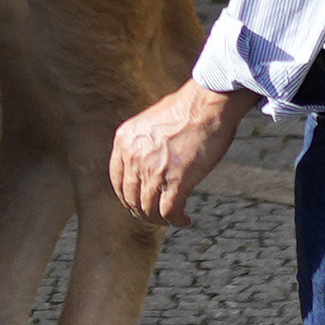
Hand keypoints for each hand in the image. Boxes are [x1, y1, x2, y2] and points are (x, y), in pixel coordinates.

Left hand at [105, 79, 249, 223]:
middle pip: (131, 199)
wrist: (207, 103)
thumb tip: (149, 163)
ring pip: (149, 210)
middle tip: (156, 216)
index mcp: (125, 141)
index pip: (118, 180)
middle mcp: (134, 157)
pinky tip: (185, 220)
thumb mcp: (151, 122)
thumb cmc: (187, 109)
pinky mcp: (176, 180)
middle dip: (143, 212)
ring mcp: (153, 170)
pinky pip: (169, 212)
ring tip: (173, 219)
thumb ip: (144, 143)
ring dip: (160, 219)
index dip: (128, 197)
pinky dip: (177, 220)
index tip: (139, 203)